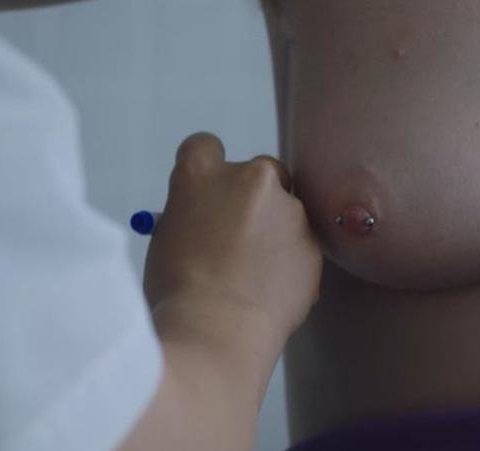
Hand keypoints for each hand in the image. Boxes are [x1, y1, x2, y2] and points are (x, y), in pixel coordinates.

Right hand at [120, 132, 321, 450]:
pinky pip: (301, 245)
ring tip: (255, 275)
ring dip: (274, 230)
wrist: (217, 332)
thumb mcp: (166, 241)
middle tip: (238, 235)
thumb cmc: (175, 291)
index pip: (203, 146)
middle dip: (252, 196)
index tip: (207, 192)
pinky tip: (270, 292)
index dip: (206, 170)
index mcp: (201, 175)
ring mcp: (288, 210)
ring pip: (285, 210)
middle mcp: (249, 179)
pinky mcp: (313, 243)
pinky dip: (289, 261)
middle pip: (257, 172)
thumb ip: (189, 218)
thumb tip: (204, 223)